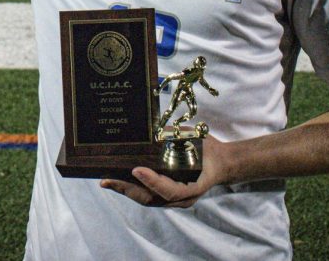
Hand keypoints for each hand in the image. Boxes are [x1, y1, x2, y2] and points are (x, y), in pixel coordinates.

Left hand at [100, 136, 228, 208]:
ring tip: (107, 181)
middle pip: (152, 199)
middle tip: (108, 180)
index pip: (170, 190)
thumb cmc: (207, 150)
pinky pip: (148, 195)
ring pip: (147, 199)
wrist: (220, 162)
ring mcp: (175, 199)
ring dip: (126, 191)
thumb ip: (176, 138)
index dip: (152, 181)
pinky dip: (132, 189)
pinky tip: (118, 181)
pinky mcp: (168, 196)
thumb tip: (154, 130)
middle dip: (128, 189)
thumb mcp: (196, 140)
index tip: (136, 169)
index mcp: (194, 185)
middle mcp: (183, 197)